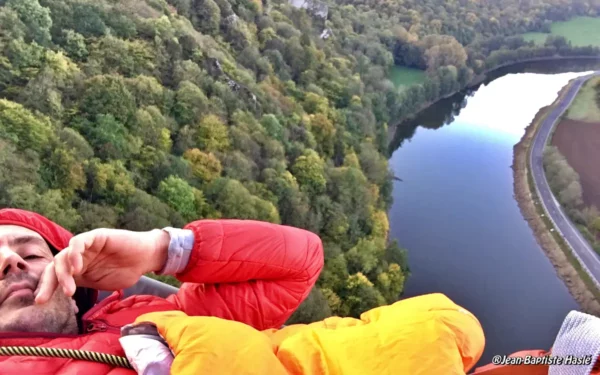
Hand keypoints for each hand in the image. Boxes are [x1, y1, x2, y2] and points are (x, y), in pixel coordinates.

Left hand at [35, 228, 169, 303]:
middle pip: (55, 266)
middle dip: (48, 283)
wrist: (146, 257)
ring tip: (69, 290)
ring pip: (63, 256)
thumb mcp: (100, 284)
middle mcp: (78, 256)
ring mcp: (86, 246)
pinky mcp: (96, 236)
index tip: (41, 303)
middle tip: (44, 299)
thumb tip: (64, 298)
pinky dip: (74, 254)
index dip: (46, 287)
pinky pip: (78, 242)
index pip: (56, 276)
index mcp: (78, 268)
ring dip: (63, 274)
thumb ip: (83, 285)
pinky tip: (77, 268)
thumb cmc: (127, 271)